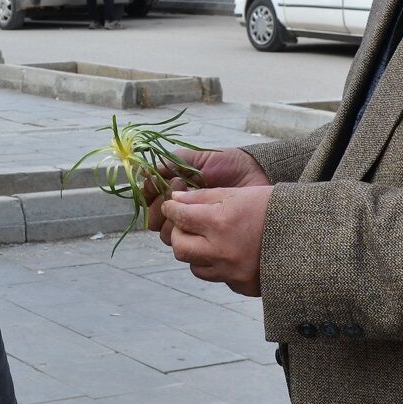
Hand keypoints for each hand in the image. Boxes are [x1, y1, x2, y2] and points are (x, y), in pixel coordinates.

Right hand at [144, 146, 271, 233]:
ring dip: (174, 220)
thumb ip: (172, 162)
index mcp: (173, 190)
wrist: (258, 176)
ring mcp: (192, 226)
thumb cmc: (230, 164)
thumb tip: (144, 172)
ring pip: (166, 233)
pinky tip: (202, 221)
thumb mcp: (200, 158)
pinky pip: (186, 245)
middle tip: (182, 187)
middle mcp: (179, 209)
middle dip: (163, 205)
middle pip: (154, 218)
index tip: (168, 180)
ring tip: (194, 203)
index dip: (152, 191)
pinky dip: (188, 235)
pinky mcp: (206, 239)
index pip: (149, 197)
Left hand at [159, 187, 273, 296]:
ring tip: (208, 240)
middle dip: (179, 233)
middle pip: (180, 247)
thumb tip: (175, 200)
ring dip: (195, 253)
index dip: (172, 209)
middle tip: (186, 224)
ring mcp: (232, 273)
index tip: (172, 205)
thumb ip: (204, 197)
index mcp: (221, 223)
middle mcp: (222, 251)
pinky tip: (229, 253)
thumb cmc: (276, 209)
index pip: (180, 217)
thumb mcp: (240, 194)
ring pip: (194, 267)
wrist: (311, 235)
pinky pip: (218, 278)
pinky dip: (217, 266)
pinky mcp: (242, 286)